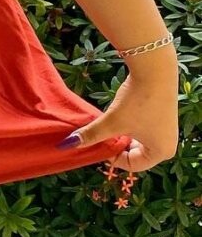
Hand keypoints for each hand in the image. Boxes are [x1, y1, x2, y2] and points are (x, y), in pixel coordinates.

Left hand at [62, 67, 178, 171]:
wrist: (154, 70)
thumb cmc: (137, 102)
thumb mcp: (112, 121)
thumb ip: (92, 134)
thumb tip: (69, 144)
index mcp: (161, 153)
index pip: (133, 165)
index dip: (113, 157)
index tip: (100, 144)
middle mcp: (168, 145)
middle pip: (136, 154)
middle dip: (118, 145)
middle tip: (105, 133)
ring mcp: (167, 130)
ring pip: (138, 140)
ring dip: (123, 133)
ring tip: (112, 121)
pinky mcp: (164, 116)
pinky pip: (144, 128)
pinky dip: (131, 124)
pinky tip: (122, 112)